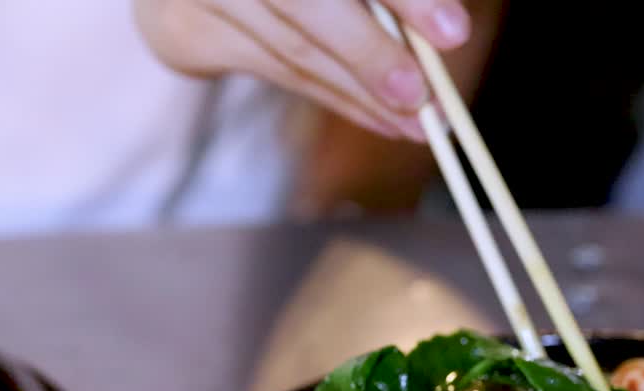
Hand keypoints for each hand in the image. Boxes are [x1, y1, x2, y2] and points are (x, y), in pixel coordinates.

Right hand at [134, 0, 472, 140]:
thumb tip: (446, 30)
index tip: (453, 33)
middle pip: (307, 4)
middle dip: (373, 56)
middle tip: (425, 96)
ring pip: (294, 52)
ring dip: (364, 97)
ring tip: (419, 125)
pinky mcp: (190, 32)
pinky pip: (278, 75)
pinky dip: (338, 101)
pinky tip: (383, 122)